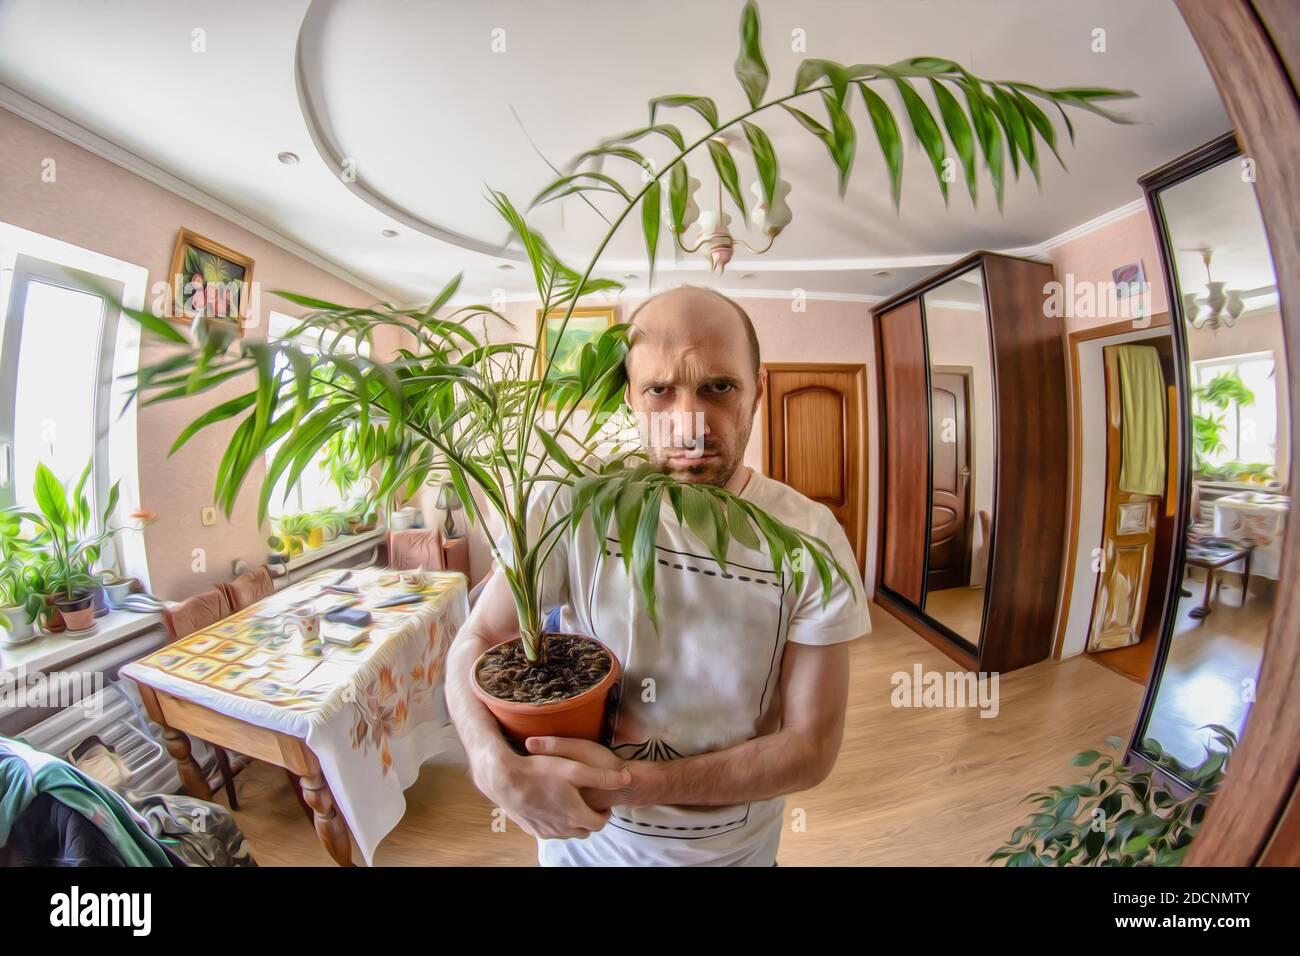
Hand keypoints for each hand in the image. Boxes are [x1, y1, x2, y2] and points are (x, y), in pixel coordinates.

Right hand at [472, 740, 630, 839]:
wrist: (503, 780)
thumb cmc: (539, 771)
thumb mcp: (575, 768)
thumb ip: (602, 776)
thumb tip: (627, 778)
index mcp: (576, 816)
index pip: (600, 823)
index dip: (604, 813)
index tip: (602, 802)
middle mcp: (562, 829)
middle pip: (584, 830)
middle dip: (588, 818)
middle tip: (587, 801)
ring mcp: (545, 831)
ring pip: (567, 832)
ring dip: (572, 820)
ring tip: (569, 801)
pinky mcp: (531, 830)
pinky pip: (550, 830)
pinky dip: (555, 821)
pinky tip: (550, 804)